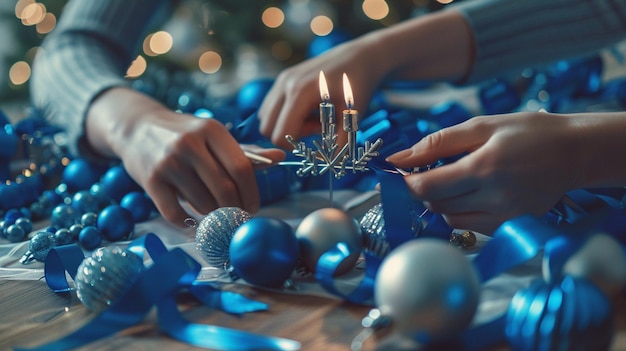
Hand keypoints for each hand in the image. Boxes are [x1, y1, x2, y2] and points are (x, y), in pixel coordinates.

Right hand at [86, 88, 284, 225]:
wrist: (137, 128)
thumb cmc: (184, 135)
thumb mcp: (214, 136)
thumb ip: (245, 151)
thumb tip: (280, 157)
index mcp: (211, 130)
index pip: (242, 168)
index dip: (252, 194)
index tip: (254, 208)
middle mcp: (189, 143)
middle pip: (225, 189)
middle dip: (235, 210)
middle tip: (237, 218)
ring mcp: (168, 162)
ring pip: (203, 204)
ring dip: (213, 216)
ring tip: (214, 213)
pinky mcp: (150, 180)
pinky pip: (175, 214)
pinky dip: (189, 225)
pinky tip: (195, 224)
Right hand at [257, 37, 385, 148]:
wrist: (359, 58)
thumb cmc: (357, 87)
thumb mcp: (352, 118)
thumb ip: (340, 145)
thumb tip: (331, 167)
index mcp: (300, 92)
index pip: (278, 134)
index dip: (293, 146)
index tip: (316, 139)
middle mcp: (285, 84)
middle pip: (266, 127)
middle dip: (289, 135)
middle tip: (316, 127)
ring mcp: (281, 80)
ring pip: (266, 117)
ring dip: (287, 125)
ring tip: (314, 118)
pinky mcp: (282, 79)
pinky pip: (272, 107)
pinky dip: (286, 114)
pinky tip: (308, 109)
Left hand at [386, 112, 582, 232]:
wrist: (575, 153)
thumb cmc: (528, 133)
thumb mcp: (481, 127)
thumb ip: (436, 143)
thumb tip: (397, 158)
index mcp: (483, 168)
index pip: (426, 188)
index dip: (405, 183)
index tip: (399, 174)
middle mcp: (494, 199)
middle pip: (434, 205)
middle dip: (423, 189)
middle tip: (429, 171)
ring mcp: (504, 217)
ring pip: (449, 219)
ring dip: (440, 201)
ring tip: (455, 179)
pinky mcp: (511, 227)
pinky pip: (470, 226)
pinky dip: (461, 211)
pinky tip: (472, 192)